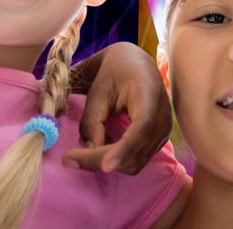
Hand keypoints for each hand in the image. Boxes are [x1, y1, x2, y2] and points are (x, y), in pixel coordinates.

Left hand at [63, 42, 171, 174]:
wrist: (135, 65)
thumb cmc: (115, 73)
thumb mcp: (97, 92)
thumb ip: (92, 122)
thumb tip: (89, 152)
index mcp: (150, 96)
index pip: (141, 129)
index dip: (123, 150)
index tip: (104, 166)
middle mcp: (162, 119)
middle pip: (135, 154)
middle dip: (102, 160)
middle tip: (69, 158)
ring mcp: (163, 133)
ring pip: (135, 163)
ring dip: (107, 162)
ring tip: (83, 152)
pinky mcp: (157, 142)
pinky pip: (136, 160)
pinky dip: (116, 160)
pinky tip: (101, 147)